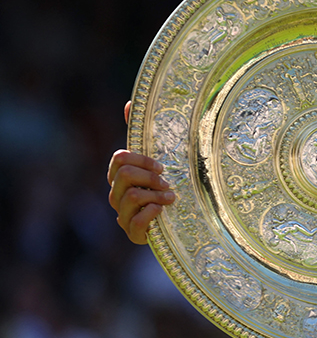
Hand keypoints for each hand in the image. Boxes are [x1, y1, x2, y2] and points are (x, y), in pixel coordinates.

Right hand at [106, 101, 174, 243]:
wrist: (178, 222)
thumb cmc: (165, 187)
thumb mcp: (157, 161)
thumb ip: (143, 135)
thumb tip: (130, 104)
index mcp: (120, 175)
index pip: (120, 158)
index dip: (142, 159)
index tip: (162, 166)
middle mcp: (117, 194)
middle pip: (124, 174)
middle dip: (150, 176)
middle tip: (167, 183)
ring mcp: (122, 214)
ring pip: (131, 197)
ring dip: (156, 196)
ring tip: (171, 198)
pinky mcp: (132, 233)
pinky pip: (134, 223)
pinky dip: (152, 215)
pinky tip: (163, 212)